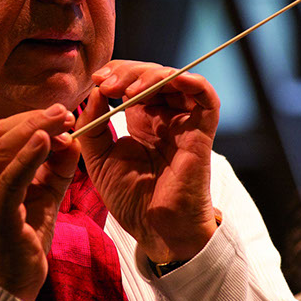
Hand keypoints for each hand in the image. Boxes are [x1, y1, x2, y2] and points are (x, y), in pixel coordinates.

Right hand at [0, 105, 79, 300]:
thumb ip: (56, 169)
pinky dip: (28, 156)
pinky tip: (46, 141)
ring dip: (35, 129)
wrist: (6, 286)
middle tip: (64, 111)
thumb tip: (73, 140)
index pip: (1, 133)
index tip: (60, 113)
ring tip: (60, 119)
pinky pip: (10, 178)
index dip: (31, 118)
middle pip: (1, 134)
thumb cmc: (21, 241)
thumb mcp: (42, 197)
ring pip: (4, 150)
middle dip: (35, 118)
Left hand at [76, 60, 219, 262]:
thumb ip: (94, 123)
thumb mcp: (98, 157)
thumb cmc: (130, 198)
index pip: (133, 81)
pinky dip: (189, 81)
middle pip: (152, 74)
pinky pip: (206, 96)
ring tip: (126, 91)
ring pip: (176, 78)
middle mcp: (165, 116)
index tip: (96, 81)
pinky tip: (166, 82)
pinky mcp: (201, 131)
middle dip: (128, 72)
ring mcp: (184, 122)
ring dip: (150, 75)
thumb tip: (95, 90)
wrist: (155, 228)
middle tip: (107, 84)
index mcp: (143, 120)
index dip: (117, 72)